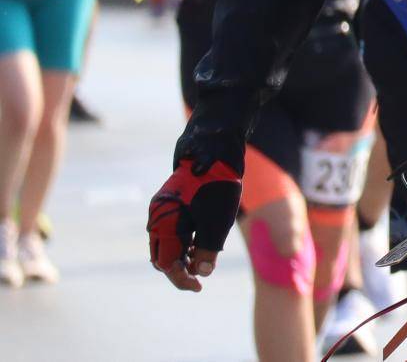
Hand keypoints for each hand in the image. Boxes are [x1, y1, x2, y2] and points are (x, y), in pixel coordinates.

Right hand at [148, 142, 244, 291]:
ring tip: (202, 262)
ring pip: (165, 244)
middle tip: (199, 278)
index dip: (181, 278)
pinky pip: (170, 231)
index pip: (166, 264)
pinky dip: (182, 242)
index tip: (198, 287)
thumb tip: (201, 273)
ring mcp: (161, 209)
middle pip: (161, 256)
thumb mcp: (216, 223)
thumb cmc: (217, 187)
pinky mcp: (169, 203)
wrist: (215, 151)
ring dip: (180, 257)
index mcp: (164, 224)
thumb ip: (207, 250)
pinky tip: (199, 246)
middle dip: (178, 270)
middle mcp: (157, 218)